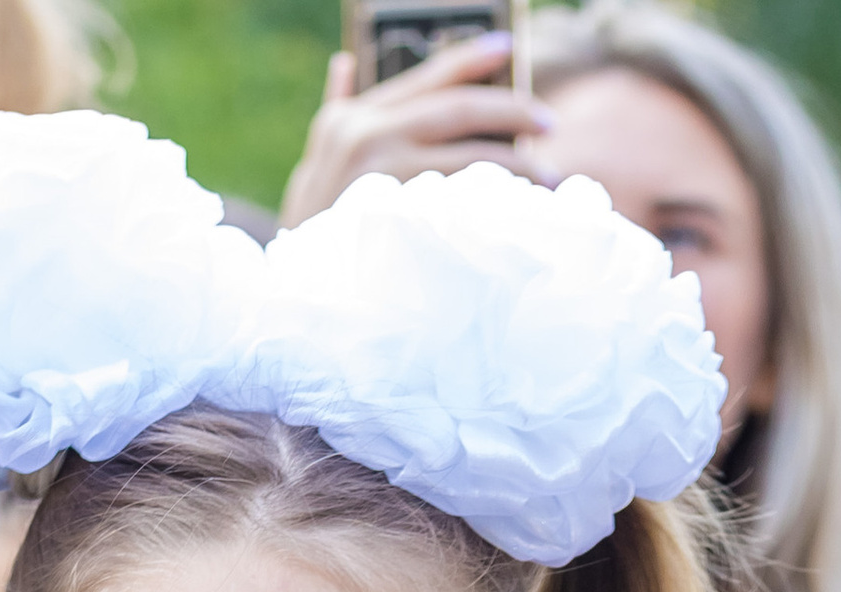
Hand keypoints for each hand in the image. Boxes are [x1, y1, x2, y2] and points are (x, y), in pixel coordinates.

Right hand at [282, 35, 550, 224]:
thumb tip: (345, 64)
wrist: (291, 295)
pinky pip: (465, 200)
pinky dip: (499, 202)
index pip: (423, 78)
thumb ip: (336, 114)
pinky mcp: (400, 215)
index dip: (470, 58)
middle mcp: (364, 136)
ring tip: (550, 178)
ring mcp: (382, 175)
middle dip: (512, 111)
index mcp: (349, 120)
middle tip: (549, 120)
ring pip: (469, 155)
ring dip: (518, 165)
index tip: (507, 46)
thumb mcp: (314, 167)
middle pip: (457, 110)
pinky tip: (525, 209)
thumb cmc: (312, 236)